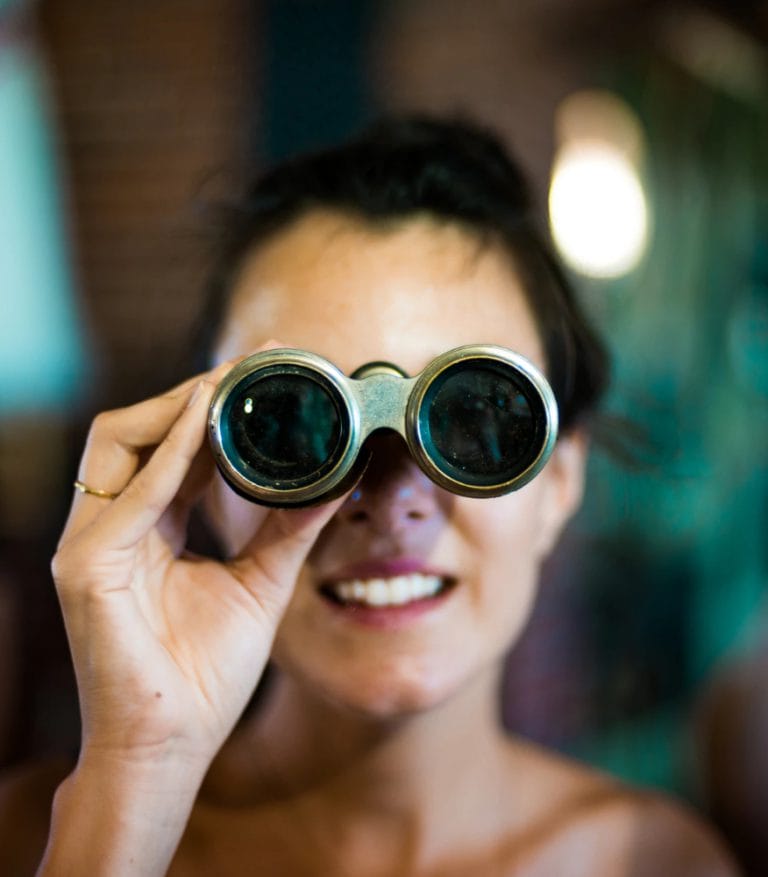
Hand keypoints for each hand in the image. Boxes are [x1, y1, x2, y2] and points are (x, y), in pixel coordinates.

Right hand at [52, 354, 343, 773]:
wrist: (171, 747)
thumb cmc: (204, 673)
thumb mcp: (260, 583)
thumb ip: (289, 529)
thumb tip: (338, 478)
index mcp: (149, 530)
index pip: (172, 448)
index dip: (212, 406)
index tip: (263, 370)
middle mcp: (112, 527)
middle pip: (137, 432)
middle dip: (192, 391)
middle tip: (251, 361)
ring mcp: (90, 545)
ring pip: (117, 444)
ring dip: (176, 407)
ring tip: (231, 380)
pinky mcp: (86, 568)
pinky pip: (131, 495)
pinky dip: (170, 454)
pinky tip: (207, 418)